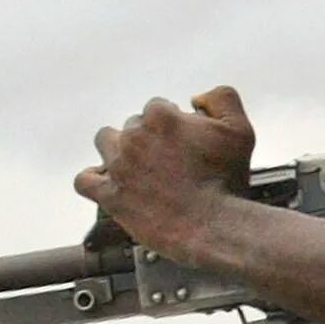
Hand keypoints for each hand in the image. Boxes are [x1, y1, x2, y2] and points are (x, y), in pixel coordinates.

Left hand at [75, 86, 256, 262]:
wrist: (214, 225)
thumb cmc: (226, 181)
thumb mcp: (239, 129)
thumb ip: (221, 98)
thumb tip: (197, 98)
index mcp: (162, 117)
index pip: (157, 107)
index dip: (172, 123)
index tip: (183, 140)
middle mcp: (135, 137)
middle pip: (133, 125)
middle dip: (150, 138)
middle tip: (169, 159)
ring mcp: (119, 166)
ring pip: (106, 142)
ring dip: (119, 149)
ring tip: (138, 165)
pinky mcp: (110, 195)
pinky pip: (85, 180)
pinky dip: (93, 178)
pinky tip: (108, 181)